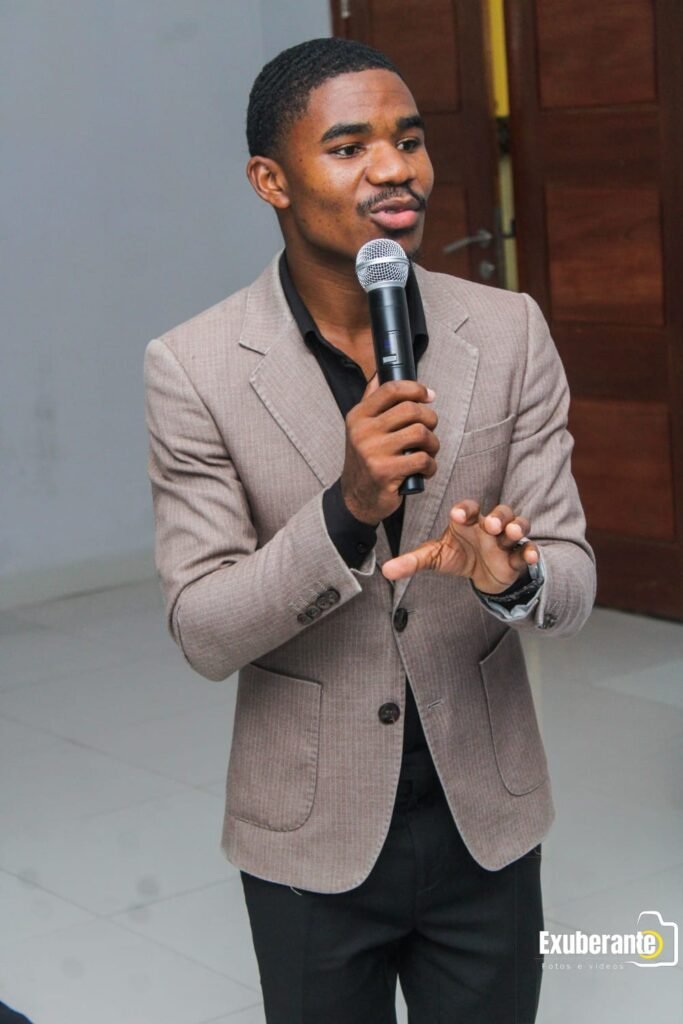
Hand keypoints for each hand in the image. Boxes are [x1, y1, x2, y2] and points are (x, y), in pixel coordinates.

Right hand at [340, 376, 438, 524]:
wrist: (357, 497)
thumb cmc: (367, 459)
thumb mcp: (362, 428)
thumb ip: (372, 400)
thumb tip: (382, 370)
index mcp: (358, 416)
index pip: (391, 389)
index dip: (416, 388)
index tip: (428, 396)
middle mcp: (362, 431)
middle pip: (411, 410)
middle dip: (430, 419)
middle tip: (430, 430)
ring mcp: (373, 452)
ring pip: (421, 433)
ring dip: (433, 444)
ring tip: (429, 451)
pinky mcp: (385, 472)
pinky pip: (422, 459)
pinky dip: (431, 465)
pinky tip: (425, 469)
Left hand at [380, 500, 538, 592]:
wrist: (481, 575)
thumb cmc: (457, 556)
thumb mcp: (434, 557)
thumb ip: (412, 562)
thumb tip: (386, 571)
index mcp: (468, 521)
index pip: (468, 508)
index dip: (464, 509)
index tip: (456, 516)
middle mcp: (489, 525)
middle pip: (500, 511)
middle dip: (497, 516)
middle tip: (490, 524)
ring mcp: (506, 540)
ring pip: (517, 525)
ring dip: (516, 527)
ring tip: (511, 534)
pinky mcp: (517, 556)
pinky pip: (528, 549)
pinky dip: (531, 551)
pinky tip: (529, 556)